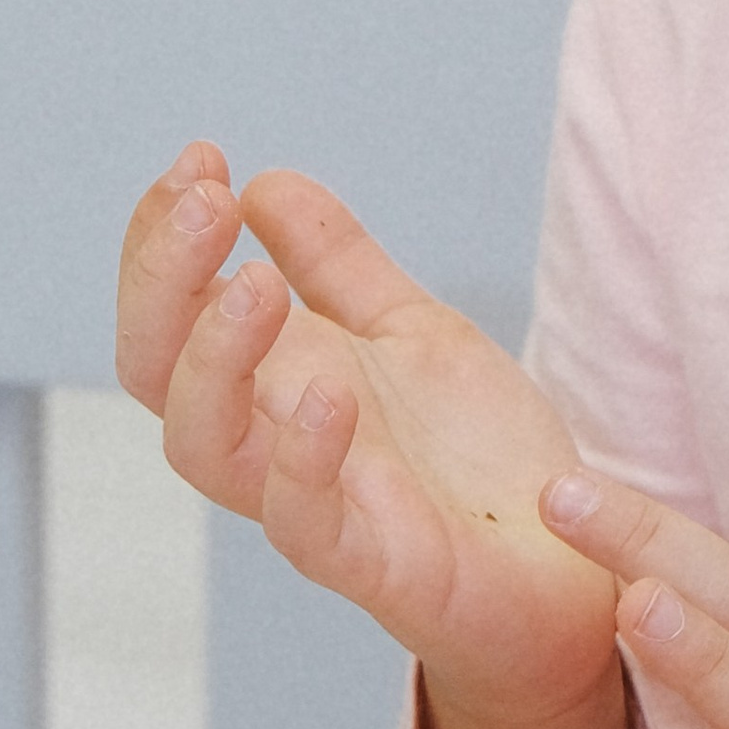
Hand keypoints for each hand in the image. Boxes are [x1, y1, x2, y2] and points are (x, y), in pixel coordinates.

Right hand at [117, 144, 628, 728]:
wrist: (572, 569)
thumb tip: (262, 185)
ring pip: (206, 449)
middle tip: (200, 200)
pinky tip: (326, 392)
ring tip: (254, 285)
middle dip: (161, 281)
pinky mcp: (374, 565)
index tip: (200, 159)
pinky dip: (302, 459)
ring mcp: (316, 505)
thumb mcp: (412, 334)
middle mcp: (273, 442)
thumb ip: (341, 267)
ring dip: (215, 361)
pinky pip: (304, 525)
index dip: (162, 238)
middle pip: (156, 372)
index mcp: (273, 381)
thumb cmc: (476, 461)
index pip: (171, 311)